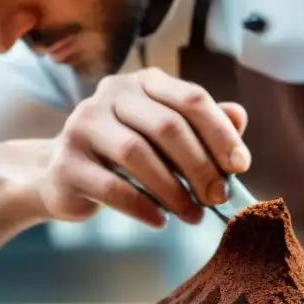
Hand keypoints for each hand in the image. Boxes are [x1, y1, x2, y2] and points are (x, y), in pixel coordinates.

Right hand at [40, 68, 248, 226]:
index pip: (191, 98)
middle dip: (200, 166)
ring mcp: (83, 126)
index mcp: (143, 83)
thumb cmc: (127, 157)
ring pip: (137, 155)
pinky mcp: (66, 163)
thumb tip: (240, 115)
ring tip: (193, 215)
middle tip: (218, 198)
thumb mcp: (167, 138)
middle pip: (166, 126)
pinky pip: (113, 187)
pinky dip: (143, 207)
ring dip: (173, 190)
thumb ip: (203, 126)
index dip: (220, 133)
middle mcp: (110, 95)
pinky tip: (161, 220)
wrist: (62, 176)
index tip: (240, 167)